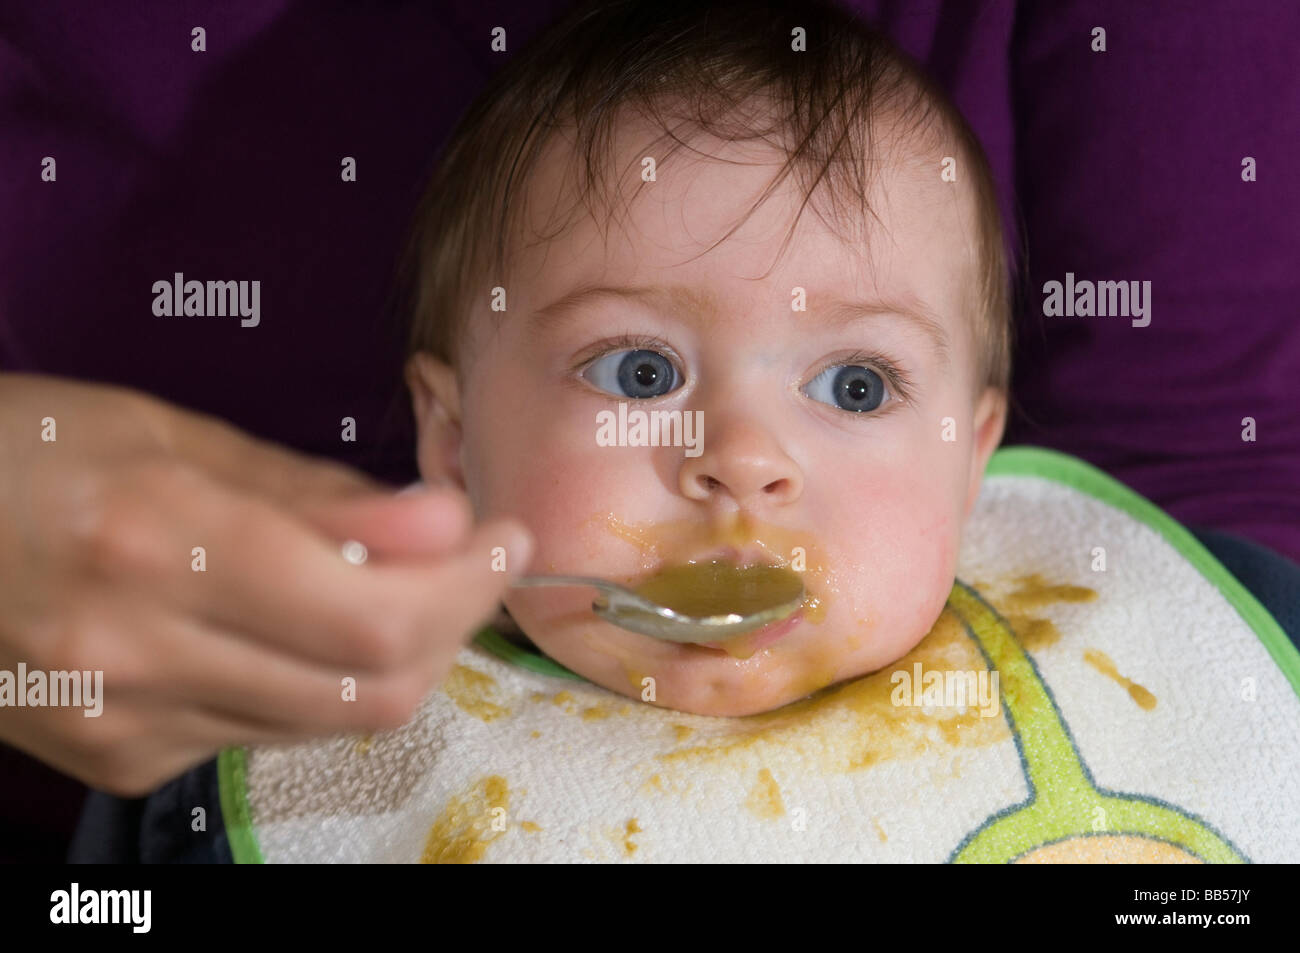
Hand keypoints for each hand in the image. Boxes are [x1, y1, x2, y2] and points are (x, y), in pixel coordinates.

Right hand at [0, 374, 531, 795]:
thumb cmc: (20, 454)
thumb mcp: (168, 433)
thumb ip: (314, 492)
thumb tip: (439, 518)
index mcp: (154, 543)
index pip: (375, 610)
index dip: (469, 580)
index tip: (503, 535)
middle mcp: (139, 655)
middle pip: (375, 686)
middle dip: (455, 621)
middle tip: (476, 560)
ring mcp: (126, 726)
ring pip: (334, 719)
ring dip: (397, 652)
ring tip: (401, 580)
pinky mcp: (121, 762)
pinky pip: (270, 731)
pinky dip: (319, 679)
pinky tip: (299, 623)